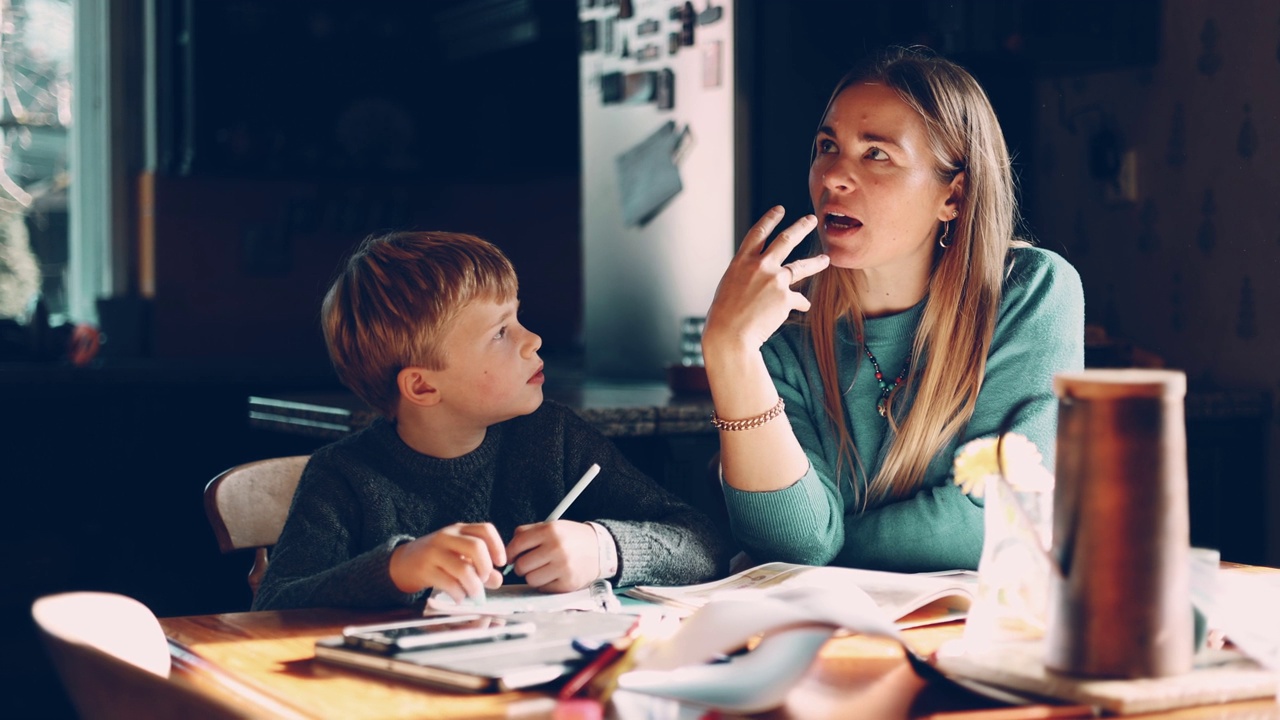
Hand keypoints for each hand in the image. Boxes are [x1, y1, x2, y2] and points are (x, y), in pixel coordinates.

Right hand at [389, 522, 505, 601]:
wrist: (402, 563)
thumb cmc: (436, 559)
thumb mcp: (459, 557)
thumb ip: (480, 567)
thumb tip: (497, 580)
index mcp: (459, 530)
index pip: (485, 530)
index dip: (498, 546)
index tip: (501, 563)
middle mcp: (447, 537)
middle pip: (476, 547)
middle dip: (486, 567)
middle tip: (485, 579)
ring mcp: (434, 552)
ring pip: (463, 568)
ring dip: (474, 586)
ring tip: (476, 595)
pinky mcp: (424, 569)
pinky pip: (448, 583)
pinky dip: (459, 594)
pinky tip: (460, 598)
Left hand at [505, 520, 598, 592]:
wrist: (600, 549)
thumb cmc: (571, 538)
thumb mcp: (552, 526)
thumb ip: (528, 533)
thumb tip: (507, 551)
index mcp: (550, 530)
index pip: (517, 544)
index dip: (510, 553)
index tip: (512, 557)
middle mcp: (557, 548)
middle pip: (521, 565)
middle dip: (522, 566)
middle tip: (531, 564)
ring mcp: (563, 567)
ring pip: (530, 579)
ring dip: (533, 576)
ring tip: (543, 570)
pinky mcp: (568, 583)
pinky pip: (543, 588)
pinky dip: (545, 584)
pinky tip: (554, 575)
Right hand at [703, 207, 827, 357]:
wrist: (730, 335)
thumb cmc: (725, 315)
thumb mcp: (730, 286)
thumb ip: (747, 275)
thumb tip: (764, 276)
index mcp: (741, 261)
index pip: (757, 233)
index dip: (769, 219)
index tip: (780, 209)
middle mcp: (759, 266)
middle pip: (785, 240)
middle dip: (801, 227)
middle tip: (812, 220)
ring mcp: (774, 280)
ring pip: (800, 267)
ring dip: (815, 262)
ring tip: (825, 259)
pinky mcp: (785, 298)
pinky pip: (798, 300)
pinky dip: (800, 303)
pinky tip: (803, 307)